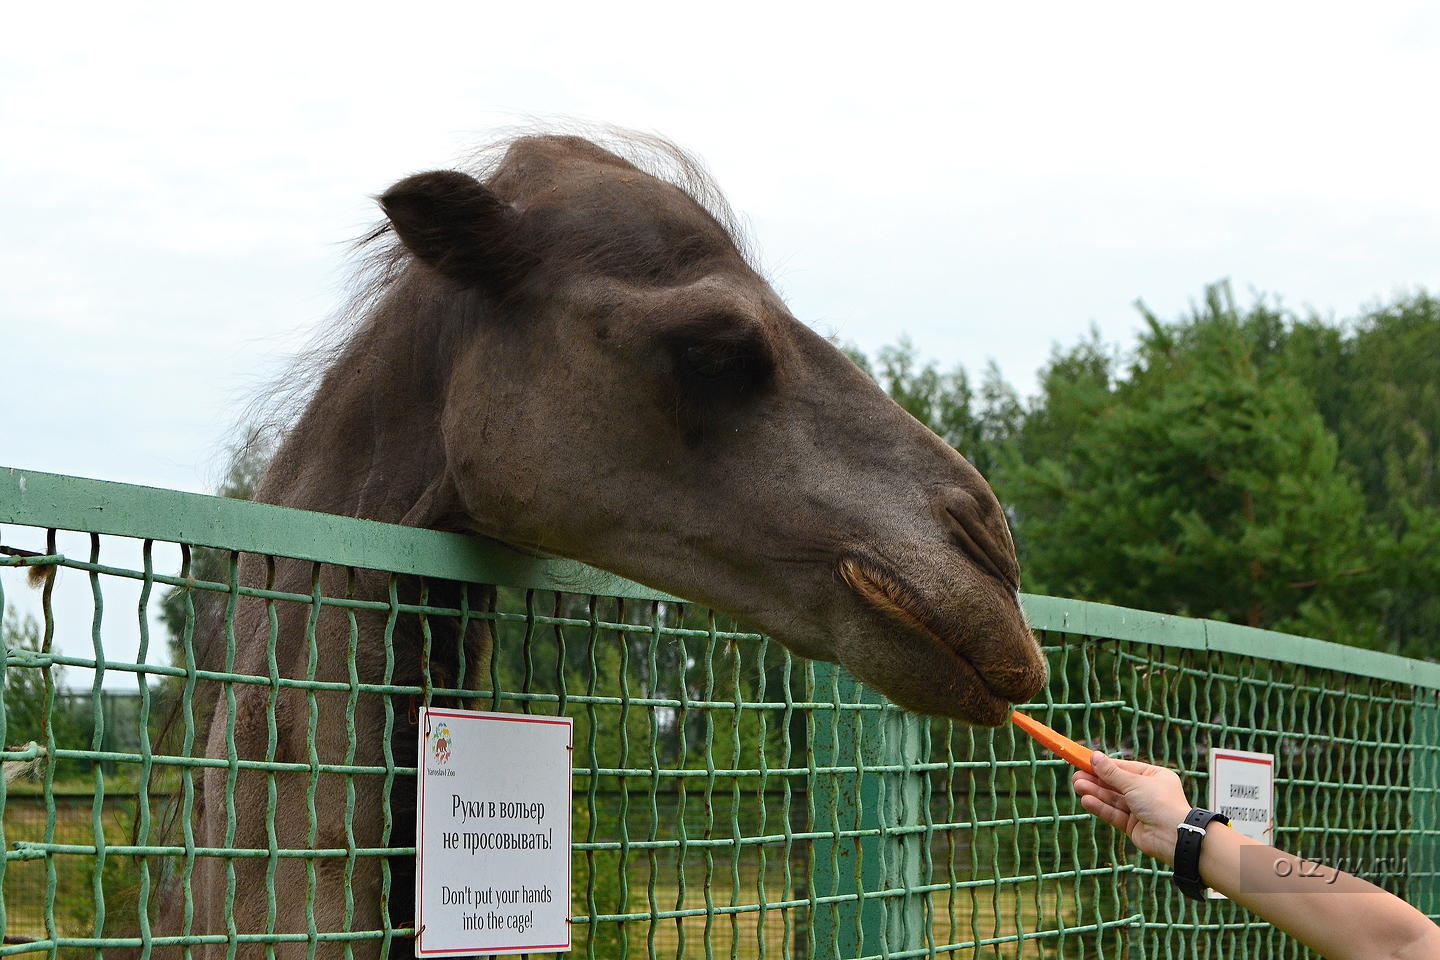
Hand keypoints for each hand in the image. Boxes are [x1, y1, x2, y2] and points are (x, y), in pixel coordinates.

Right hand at [1071, 751, 1193, 864]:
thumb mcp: (1134, 783)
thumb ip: (1112, 773)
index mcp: (1154, 777)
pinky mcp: (1133, 826)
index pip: (1125, 768)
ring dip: (1095, 792)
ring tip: (1077, 786)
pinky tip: (1086, 801)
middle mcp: (1147, 793)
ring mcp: (1140, 810)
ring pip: (1113, 799)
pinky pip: (1114, 814)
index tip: (1085, 761)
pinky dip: (1101, 807)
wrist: (1174, 837)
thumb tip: (1095, 756)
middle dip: (1096, 780)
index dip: (1105, 766)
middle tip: (1076, 776)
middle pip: (1116, 784)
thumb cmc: (1160, 803)